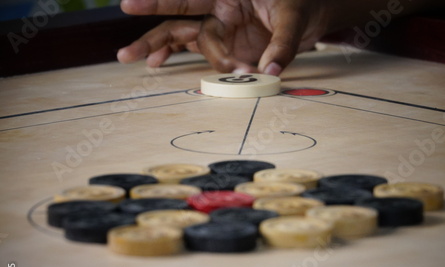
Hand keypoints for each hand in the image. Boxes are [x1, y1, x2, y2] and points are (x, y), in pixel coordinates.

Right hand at [117, 0, 336, 74]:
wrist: (311, 15)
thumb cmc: (301, 5)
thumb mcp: (294, 18)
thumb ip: (282, 45)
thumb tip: (268, 74)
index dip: (160, 1)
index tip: (129, 4)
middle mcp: (219, 8)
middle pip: (179, 21)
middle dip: (154, 37)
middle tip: (126, 54)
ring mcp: (220, 27)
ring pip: (185, 39)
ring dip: (165, 52)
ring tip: (143, 63)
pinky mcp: (226, 43)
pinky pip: (197, 50)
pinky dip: (179, 57)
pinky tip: (158, 65)